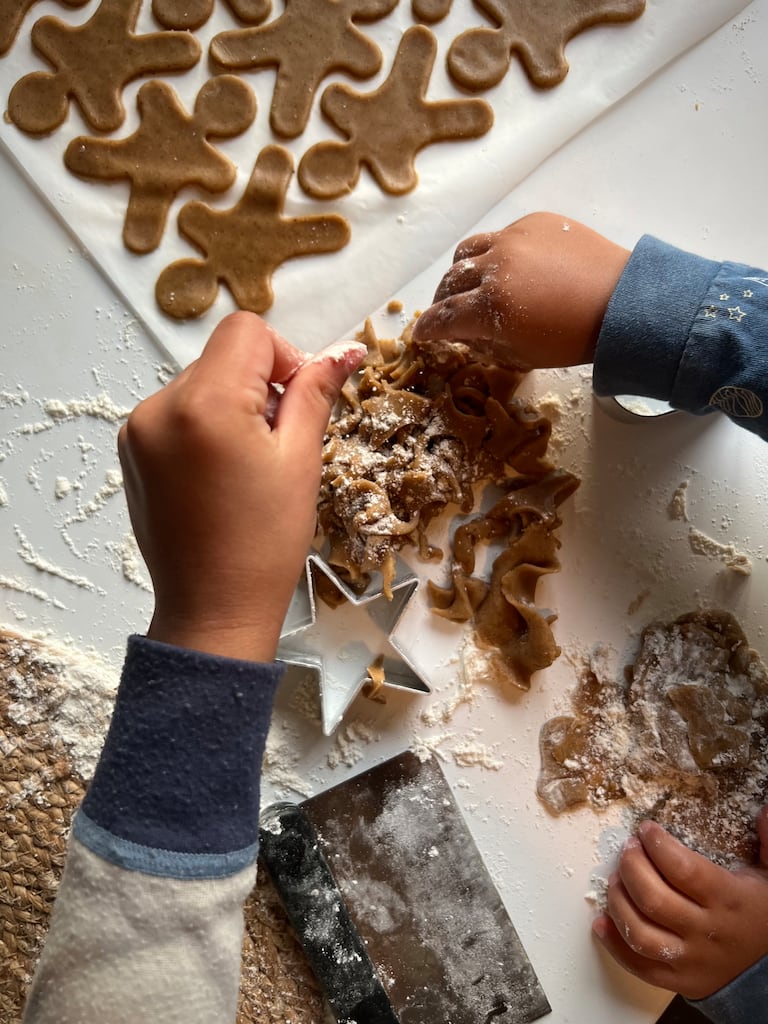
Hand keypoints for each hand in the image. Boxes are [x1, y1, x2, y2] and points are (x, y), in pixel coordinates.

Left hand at [118, 312, 365, 661]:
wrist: (213, 609)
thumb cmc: (264, 544)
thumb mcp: (300, 461)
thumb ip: (315, 394)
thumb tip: (346, 352)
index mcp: (204, 404)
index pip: (247, 332)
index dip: (283, 358)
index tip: (294, 405)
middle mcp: (159, 408)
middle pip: (222, 356)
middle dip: (257, 386)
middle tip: (276, 445)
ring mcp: (139, 430)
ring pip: (200, 383)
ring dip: (231, 407)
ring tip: (246, 467)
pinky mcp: (132, 451)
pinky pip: (177, 412)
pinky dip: (205, 427)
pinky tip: (221, 475)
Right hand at [413, 212, 629, 369]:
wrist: (623, 302)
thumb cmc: (575, 338)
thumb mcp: (523, 355)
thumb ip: (486, 345)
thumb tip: (466, 335)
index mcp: (491, 305)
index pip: (444, 317)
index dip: (428, 328)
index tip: (421, 335)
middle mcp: (495, 266)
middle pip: (450, 281)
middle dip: (442, 300)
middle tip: (445, 312)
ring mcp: (514, 239)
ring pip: (468, 252)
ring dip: (460, 272)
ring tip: (468, 284)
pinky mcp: (535, 223)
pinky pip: (501, 236)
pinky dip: (494, 254)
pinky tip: (508, 268)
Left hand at [593, 812, 767, 1000]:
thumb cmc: (763, 916)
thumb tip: (765, 808)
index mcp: (728, 900)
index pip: (684, 870)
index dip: (658, 846)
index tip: (646, 830)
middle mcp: (705, 931)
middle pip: (654, 899)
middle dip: (631, 867)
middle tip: (627, 849)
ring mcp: (689, 959)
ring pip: (640, 933)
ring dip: (618, 902)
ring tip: (615, 879)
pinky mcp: (677, 980)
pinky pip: (639, 966)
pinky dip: (614, 944)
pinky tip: (601, 922)